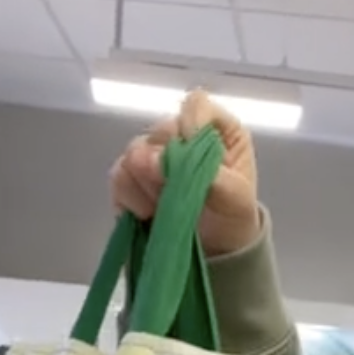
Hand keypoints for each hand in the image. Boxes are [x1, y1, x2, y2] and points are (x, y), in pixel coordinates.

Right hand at [109, 89, 261, 257]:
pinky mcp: (130, 177)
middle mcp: (182, 133)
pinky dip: (130, 198)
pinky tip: (148, 214)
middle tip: (178, 194)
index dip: (190, 126)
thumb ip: (204, 173)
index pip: (196, 105)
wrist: (218, 249)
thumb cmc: (233, 215)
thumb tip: (153, 159)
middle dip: (167, 166)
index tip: (191, 157)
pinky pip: (118, 176)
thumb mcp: (236, 197)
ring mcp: (152, 152)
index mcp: (217, 128)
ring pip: (133, 152)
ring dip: (149, 185)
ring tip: (165, 207)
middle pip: (160, 129)